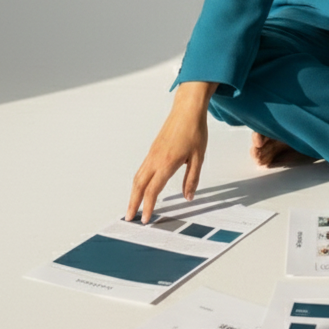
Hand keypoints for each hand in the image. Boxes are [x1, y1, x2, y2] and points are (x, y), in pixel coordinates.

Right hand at [126, 82, 216, 223]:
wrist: (187, 109)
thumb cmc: (195, 130)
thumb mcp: (199, 157)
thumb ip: (192, 179)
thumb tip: (188, 197)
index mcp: (166, 163)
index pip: (153, 190)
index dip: (148, 206)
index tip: (146, 219)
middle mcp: (155, 159)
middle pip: (138, 185)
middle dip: (133, 203)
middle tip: (129, 218)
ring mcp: (152, 153)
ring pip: (138, 177)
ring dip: (133, 193)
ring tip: (132, 206)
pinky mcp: (153, 149)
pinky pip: (142, 169)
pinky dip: (138, 182)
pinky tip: (142, 187)